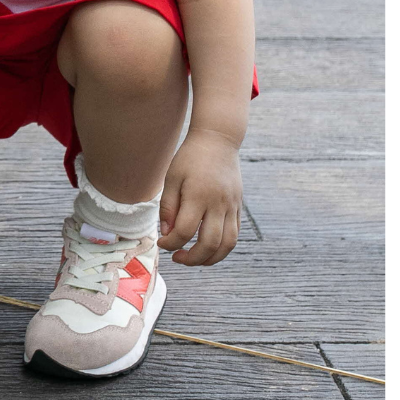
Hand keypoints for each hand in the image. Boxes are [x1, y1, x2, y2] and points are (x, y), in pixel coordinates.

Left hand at [157, 129, 243, 265]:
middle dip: (191, 258)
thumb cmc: (190, 158)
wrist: (218, 141)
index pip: (184, 231)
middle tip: (176, 258)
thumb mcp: (172, 178)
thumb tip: (167, 234)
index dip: (170, 243)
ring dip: (210, 258)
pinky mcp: (238, 207)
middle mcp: (219, 204)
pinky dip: (222, 248)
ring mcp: (232, 206)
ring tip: (193, 259)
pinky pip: (235, 235)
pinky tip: (207, 248)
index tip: (161, 242)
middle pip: (209, 244)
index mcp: (199, 196)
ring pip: (228, 244)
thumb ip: (168, 207)